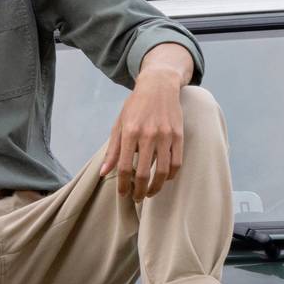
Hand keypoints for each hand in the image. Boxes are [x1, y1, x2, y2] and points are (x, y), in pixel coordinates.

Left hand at [100, 54, 190, 201]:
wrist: (159, 85)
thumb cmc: (136, 106)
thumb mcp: (120, 123)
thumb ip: (113, 150)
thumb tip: (104, 173)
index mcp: (130, 131)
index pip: (125, 167)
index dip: (123, 185)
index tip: (123, 194)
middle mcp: (148, 134)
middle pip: (144, 174)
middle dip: (139, 192)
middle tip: (137, 198)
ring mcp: (166, 135)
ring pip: (162, 171)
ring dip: (156, 188)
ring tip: (150, 193)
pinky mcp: (179, 135)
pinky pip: (176, 163)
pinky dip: (170, 176)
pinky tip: (163, 179)